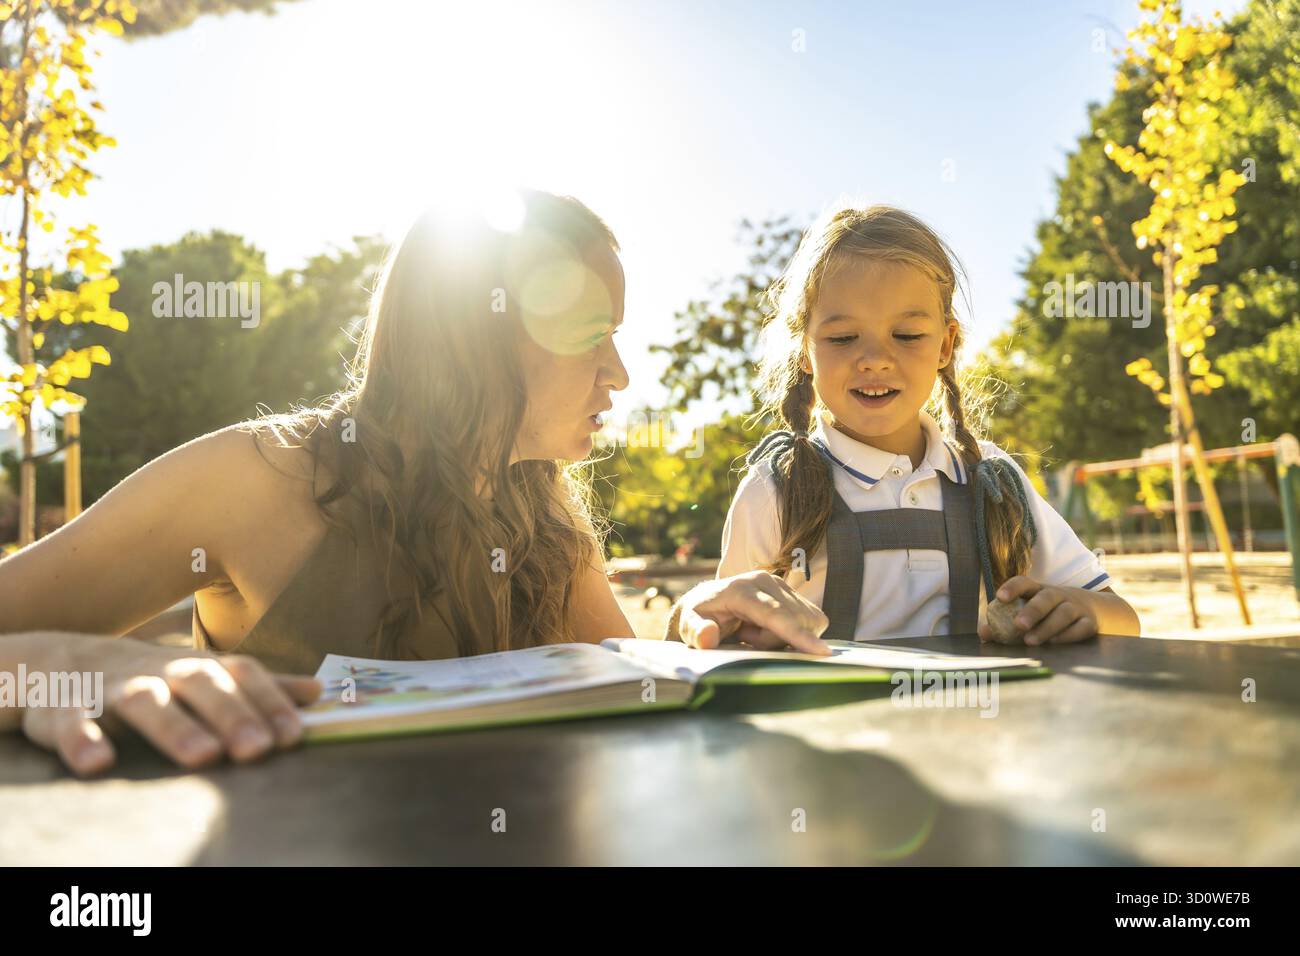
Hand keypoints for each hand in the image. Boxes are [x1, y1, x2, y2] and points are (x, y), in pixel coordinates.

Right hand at [2, 632, 321, 776]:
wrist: (59, 662)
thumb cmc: (151, 675)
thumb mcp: (205, 674)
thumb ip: (260, 686)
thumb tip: (319, 691)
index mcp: (197, 667)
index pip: (242, 675)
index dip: (269, 702)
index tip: (295, 735)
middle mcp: (160, 672)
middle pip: (200, 685)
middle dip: (232, 714)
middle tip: (259, 749)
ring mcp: (111, 689)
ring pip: (144, 701)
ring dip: (175, 727)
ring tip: (204, 756)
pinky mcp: (64, 710)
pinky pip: (71, 724)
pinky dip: (83, 740)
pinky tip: (99, 762)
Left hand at [672, 570, 830, 655]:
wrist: (709, 601)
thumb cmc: (699, 617)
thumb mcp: (688, 627)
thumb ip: (694, 631)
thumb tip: (707, 636)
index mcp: (741, 589)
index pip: (775, 614)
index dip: (798, 634)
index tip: (822, 652)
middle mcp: (765, 580)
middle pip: (792, 623)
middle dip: (773, 642)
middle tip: (744, 637)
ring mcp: (781, 584)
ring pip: (804, 623)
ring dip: (783, 637)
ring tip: (753, 632)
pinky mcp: (792, 592)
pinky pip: (809, 622)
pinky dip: (792, 632)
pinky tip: (768, 629)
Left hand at [978, 576, 1098, 645]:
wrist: (1091, 610)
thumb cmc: (1048, 612)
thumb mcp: (1028, 612)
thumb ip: (1004, 623)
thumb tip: (984, 633)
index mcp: (1037, 590)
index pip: (1024, 582)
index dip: (1012, 588)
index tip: (1000, 597)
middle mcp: (1058, 595)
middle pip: (1046, 598)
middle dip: (1032, 611)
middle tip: (1018, 624)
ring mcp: (1076, 608)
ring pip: (1063, 613)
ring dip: (1047, 627)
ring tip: (1031, 640)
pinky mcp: (1089, 623)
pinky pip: (1081, 627)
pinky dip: (1069, 635)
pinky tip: (1055, 642)